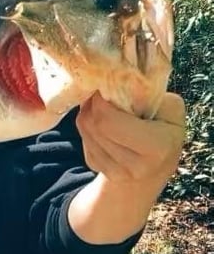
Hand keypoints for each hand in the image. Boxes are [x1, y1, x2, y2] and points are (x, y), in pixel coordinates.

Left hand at [68, 92, 184, 244]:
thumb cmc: (165, 130)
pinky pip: (83, 137)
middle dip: (93, 104)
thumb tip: (118, 82)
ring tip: (101, 104)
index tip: (106, 86)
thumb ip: (150, 95)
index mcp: (157, 147)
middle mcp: (134, 166)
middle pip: (95, 125)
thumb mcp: (170, 110)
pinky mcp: (96, 168)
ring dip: (88, 112)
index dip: (102, 101)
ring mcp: (113, 171)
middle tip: (100, 92)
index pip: (110, 122)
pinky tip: (101, 121)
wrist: (153, 167)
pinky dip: (88, 125)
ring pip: (85, 129)